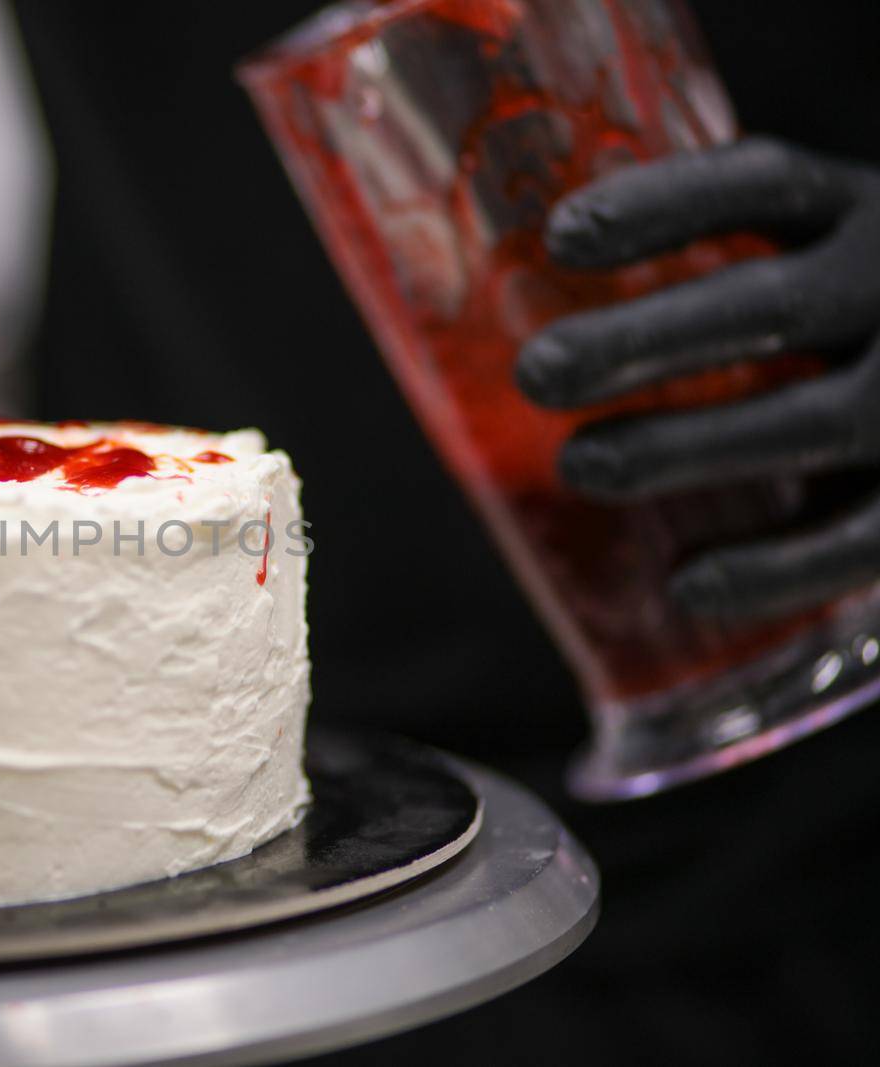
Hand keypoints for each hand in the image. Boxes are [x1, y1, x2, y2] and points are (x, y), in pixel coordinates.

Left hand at [515, 137, 879, 621]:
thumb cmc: (861, 327)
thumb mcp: (826, 262)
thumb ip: (723, 273)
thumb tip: (531, 296)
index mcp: (863, 212)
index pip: (765, 184)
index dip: (662, 205)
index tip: (560, 237)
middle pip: (769, 305)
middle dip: (644, 340)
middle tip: (538, 372)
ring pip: (813, 420)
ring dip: (686, 447)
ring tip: (580, 465)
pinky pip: (866, 537)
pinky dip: (780, 568)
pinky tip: (690, 586)